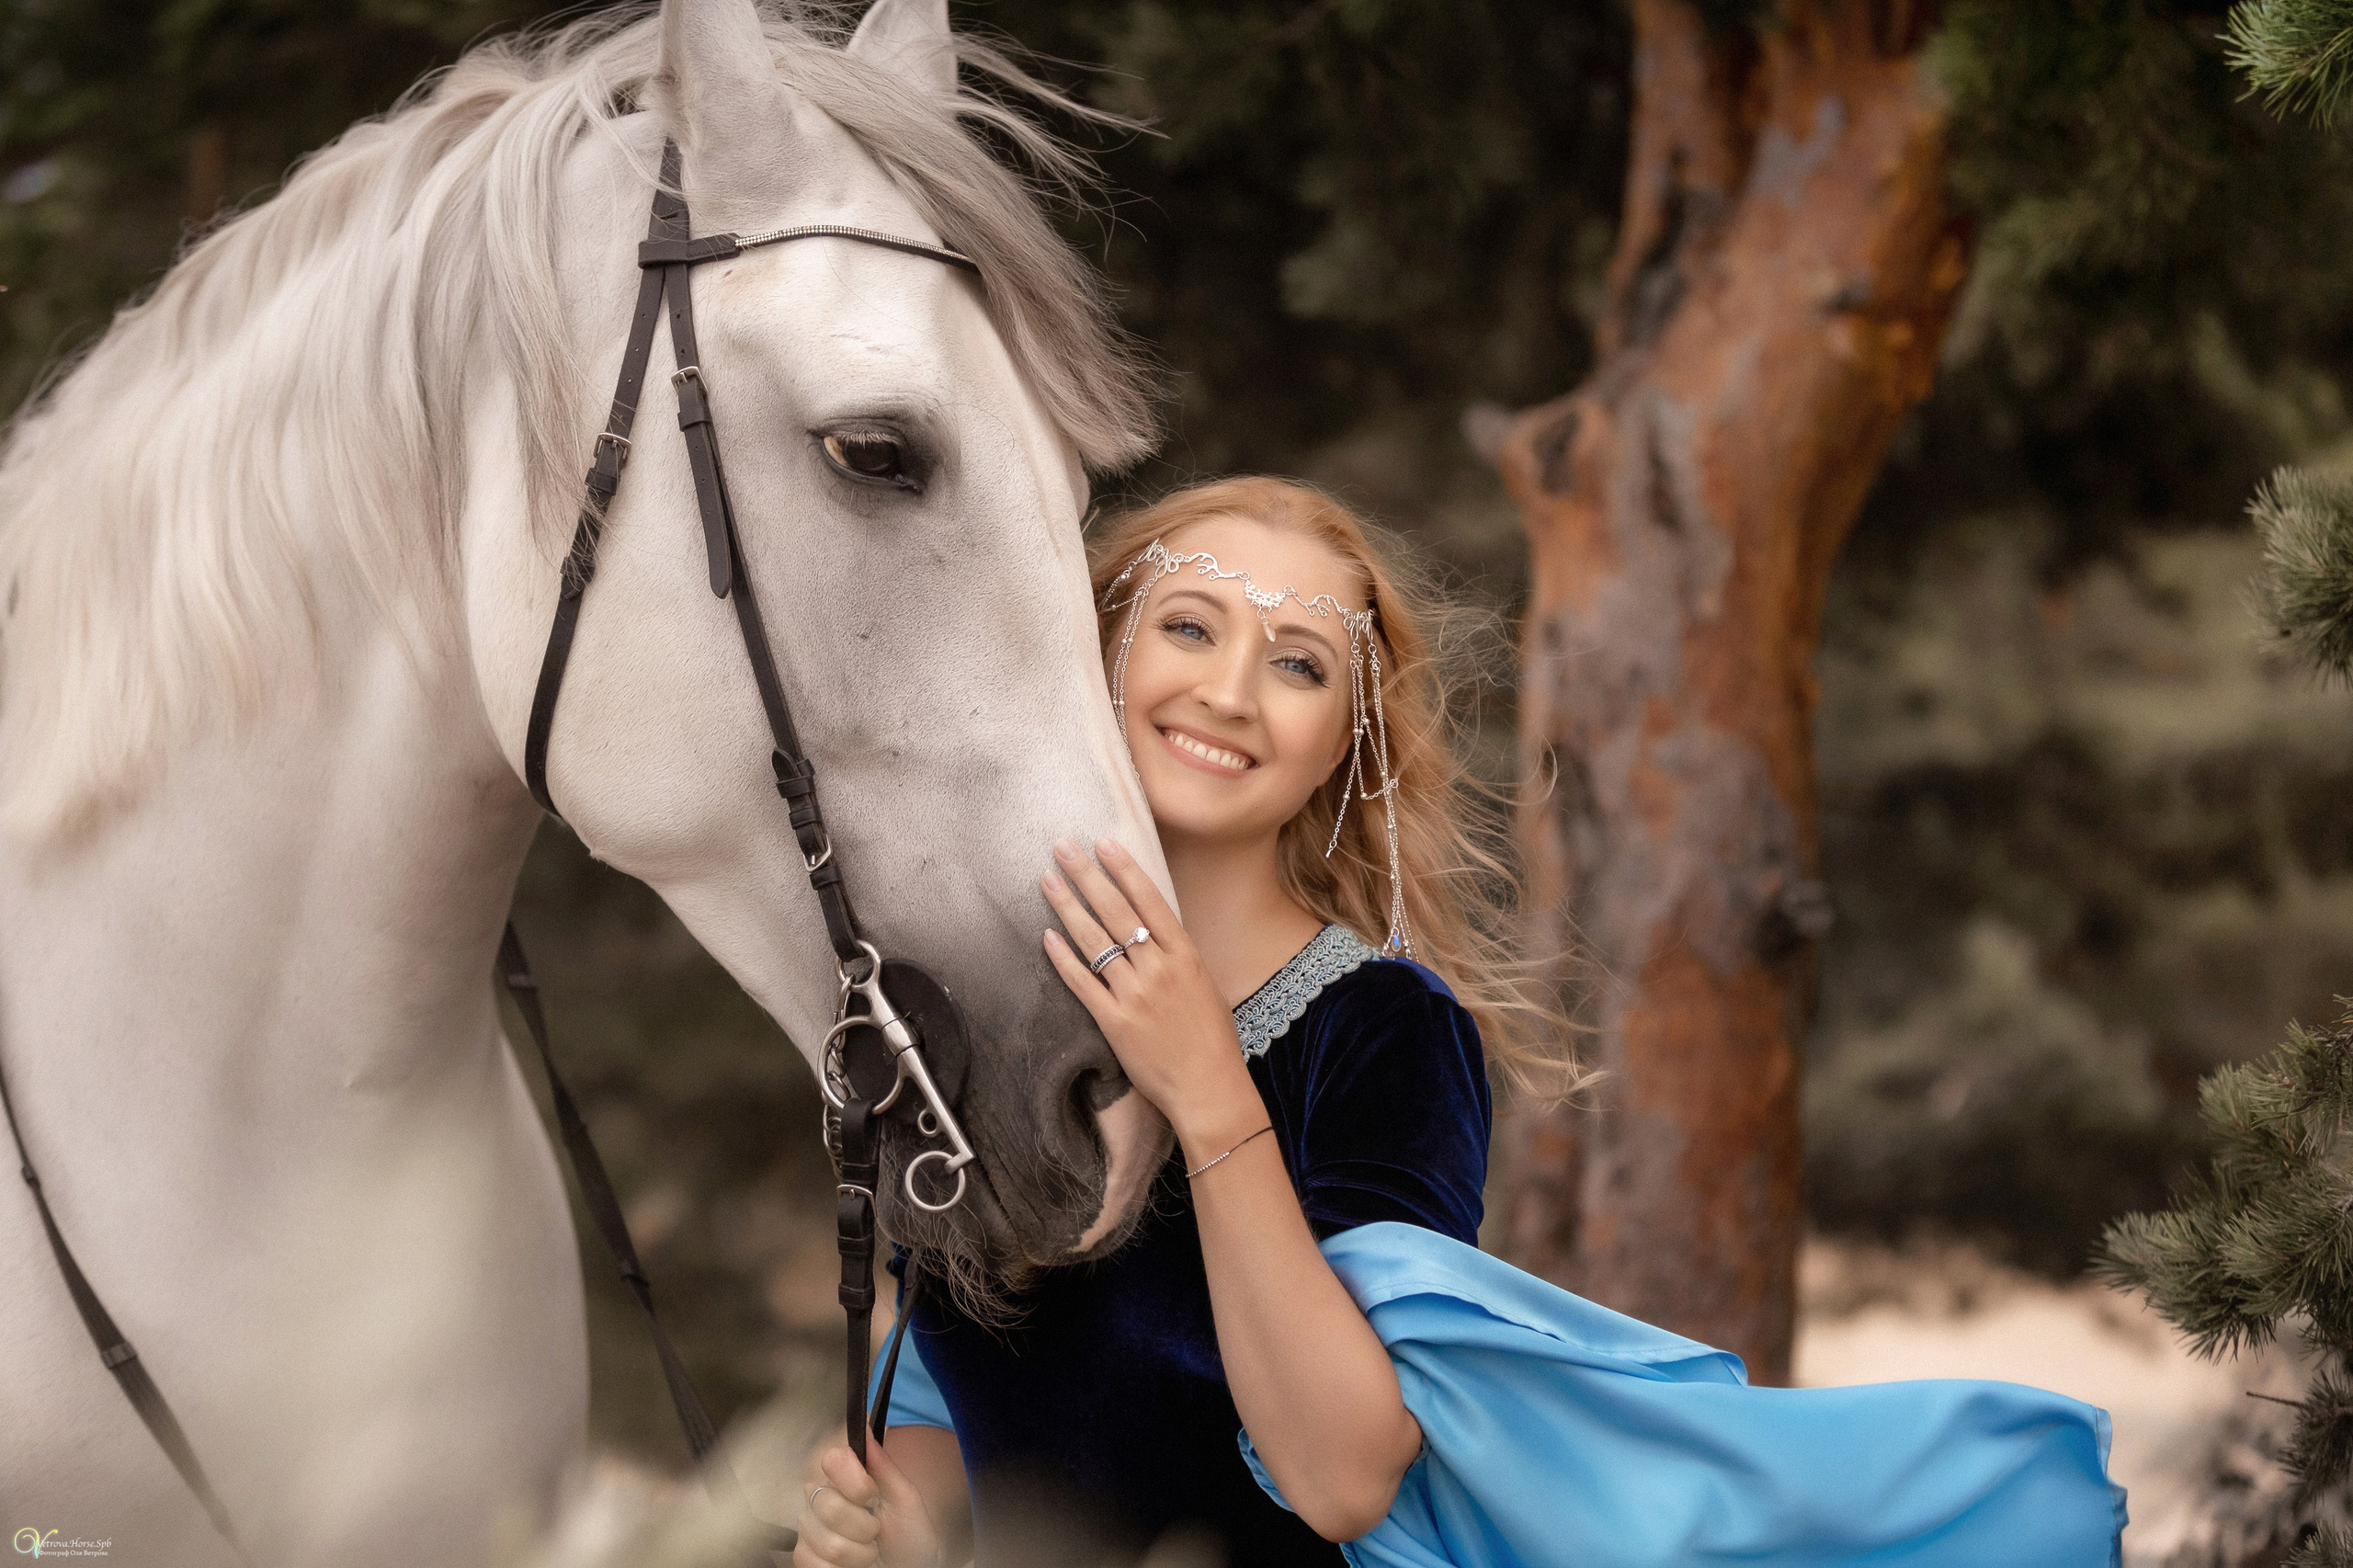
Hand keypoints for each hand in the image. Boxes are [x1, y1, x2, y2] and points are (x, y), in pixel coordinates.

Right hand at [793, 1439, 941, 1567]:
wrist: (909, 1567)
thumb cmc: (909, 1536)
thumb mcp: (905, 1499)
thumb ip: (883, 1464)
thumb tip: (864, 1428)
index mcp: (845, 1477)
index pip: (832, 1459)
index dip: (856, 1483)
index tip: (873, 1495)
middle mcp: (820, 1498)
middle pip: (829, 1506)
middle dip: (864, 1527)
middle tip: (875, 1532)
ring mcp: (809, 1529)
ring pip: (828, 1542)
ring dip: (859, 1554)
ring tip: (869, 1552)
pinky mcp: (803, 1557)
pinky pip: (814, 1563)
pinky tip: (852, 1565)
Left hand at [1041, 838, 1265, 1156]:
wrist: (1209, 1087)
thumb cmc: (1212, 1039)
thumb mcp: (1204, 984)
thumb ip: (1177, 956)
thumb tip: (1151, 930)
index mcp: (1185, 956)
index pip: (1150, 900)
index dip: (1124, 869)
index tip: (1104, 843)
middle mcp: (1158, 969)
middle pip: (1116, 913)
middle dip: (1087, 876)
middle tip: (1063, 847)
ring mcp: (1134, 995)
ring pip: (1094, 942)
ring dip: (1068, 907)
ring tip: (1047, 880)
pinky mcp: (1114, 1022)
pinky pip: (1082, 983)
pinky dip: (1063, 958)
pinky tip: (1046, 935)